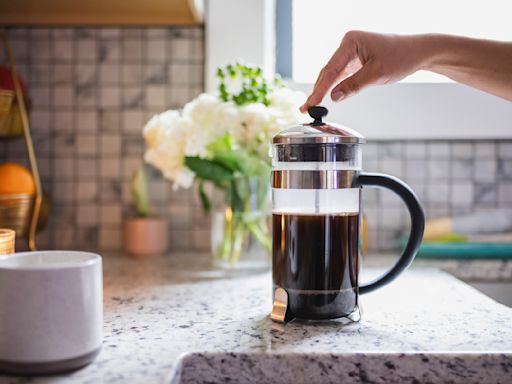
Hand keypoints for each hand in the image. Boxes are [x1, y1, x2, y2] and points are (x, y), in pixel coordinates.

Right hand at [300, 31, 426, 111]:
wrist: (417, 52)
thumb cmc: (401, 57)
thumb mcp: (376, 74)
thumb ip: (353, 86)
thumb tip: (334, 97)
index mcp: (350, 42)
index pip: (330, 69)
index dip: (320, 89)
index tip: (311, 103)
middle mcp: (347, 44)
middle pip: (328, 71)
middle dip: (317, 91)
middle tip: (306, 108)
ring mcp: (350, 52)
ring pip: (332, 74)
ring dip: (322, 90)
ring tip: (310, 106)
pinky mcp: (355, 60)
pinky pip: (340, 75)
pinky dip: (333, 87)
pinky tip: (323, 97)